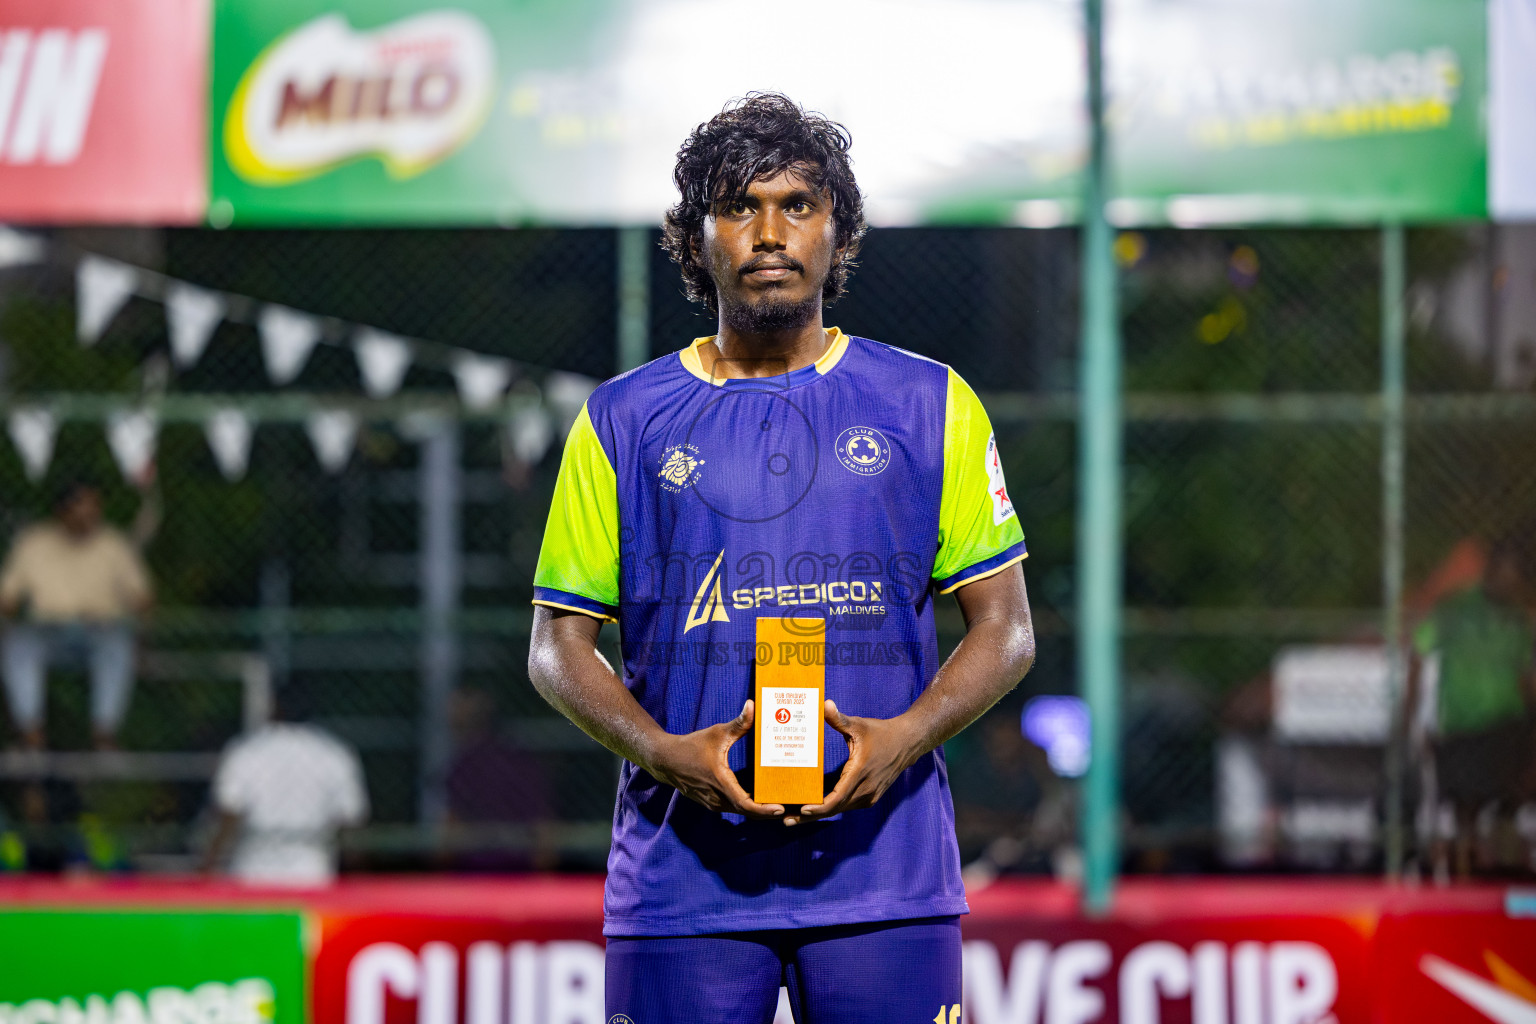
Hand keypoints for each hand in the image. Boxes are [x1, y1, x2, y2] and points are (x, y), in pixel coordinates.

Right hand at [646, 701, 784, 819]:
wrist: (665, 760)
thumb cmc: (691, 746)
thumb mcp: (716, 733)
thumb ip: (738, 723)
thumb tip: (752, 705)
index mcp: (720, 782)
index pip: (745, 804)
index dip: (763, 810)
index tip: (780, 809)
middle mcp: (716, 798)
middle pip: (747, 812)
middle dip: (768, 813)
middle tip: (791, 809)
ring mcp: (712, 803)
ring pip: (740, 811)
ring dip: (758, 812)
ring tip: (780, 806)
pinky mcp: (711, 802)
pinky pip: (733, 808)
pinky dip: (747, 807)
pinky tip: (761, 800)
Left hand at [795, 700, 924, 824]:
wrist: (907, 743)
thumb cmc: (881, 733)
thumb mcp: (859, 725)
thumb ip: (840, 719)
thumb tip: (825, 704)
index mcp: (860, 773)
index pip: (837, 798)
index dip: (819, 807)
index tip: (802, 809)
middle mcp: (866, 789)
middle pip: (835, 809)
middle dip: (811, 816)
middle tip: (787, 820)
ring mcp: (870, 796)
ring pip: (841, 810)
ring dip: (819, 814)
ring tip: (795, 816)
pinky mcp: (871, 797)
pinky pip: (847, 806)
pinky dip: (831, 808)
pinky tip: (815, 808)